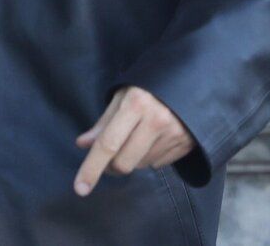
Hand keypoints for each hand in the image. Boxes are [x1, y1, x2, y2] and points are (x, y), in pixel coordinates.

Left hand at [73, 85, 193, 195]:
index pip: (108, 143)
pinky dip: (149, 157)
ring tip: (137, 137)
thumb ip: (103, 123)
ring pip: (140, 166)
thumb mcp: (122, 96)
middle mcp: (157, 120)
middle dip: (111, 165)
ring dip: (132, 159)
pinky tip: (154, 139)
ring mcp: (174, 133)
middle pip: (124, 163)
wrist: (189, 82)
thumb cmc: (148, 87)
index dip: (92, 167)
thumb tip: (83, 145)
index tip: (80, 188)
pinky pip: (158, 165)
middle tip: (109, 154)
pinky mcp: (186, 144)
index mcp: (136, 103)